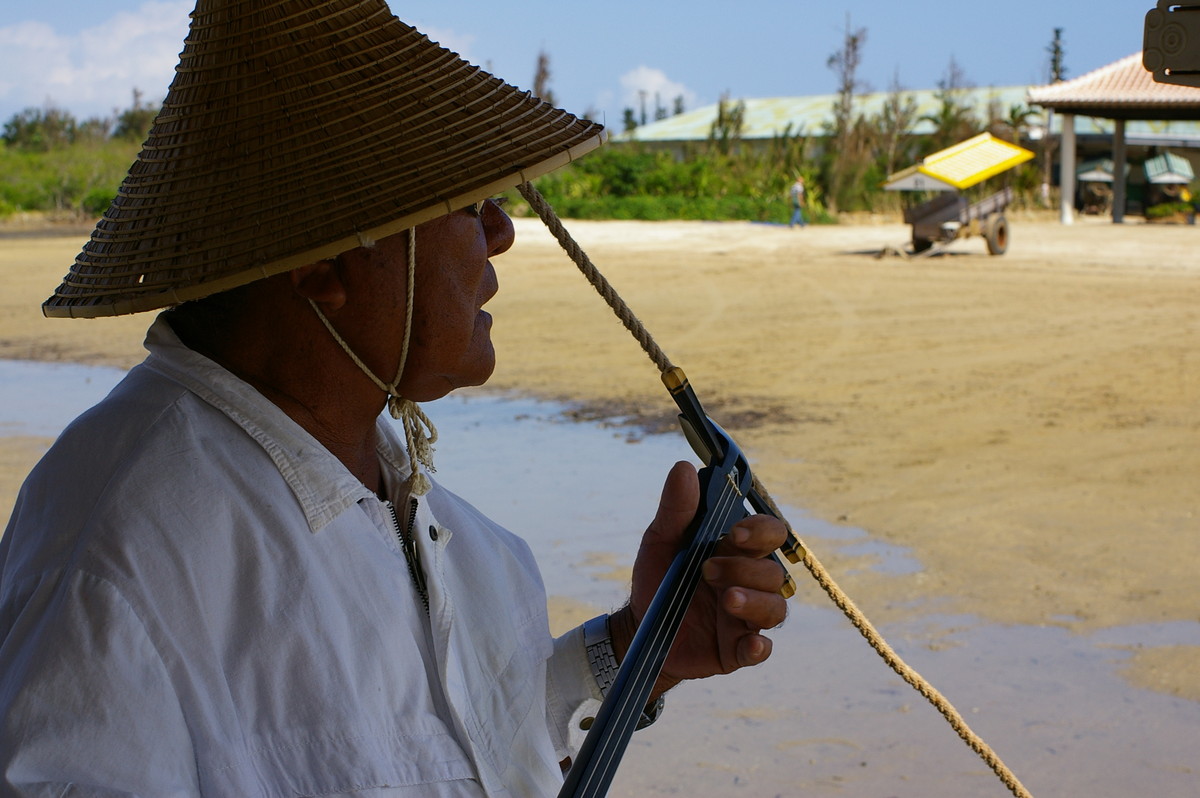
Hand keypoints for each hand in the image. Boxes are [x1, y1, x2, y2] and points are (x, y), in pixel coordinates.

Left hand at [609, 461, 788, 697]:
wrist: (639, 628)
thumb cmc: (658, 577)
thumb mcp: (660, 540)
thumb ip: (676, 508)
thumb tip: (683, 467)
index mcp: (736, 550)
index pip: (770, 533)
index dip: (761, 531)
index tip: (735, 534)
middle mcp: (749, 582)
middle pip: (774, 572)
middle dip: (746, 569)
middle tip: (708, 570)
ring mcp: (746, 617)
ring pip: (776, 609)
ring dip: (755, 602)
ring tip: (726, 600)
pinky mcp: (737, 649)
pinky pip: (761, 650)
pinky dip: (759, 648)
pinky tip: (748, 644)